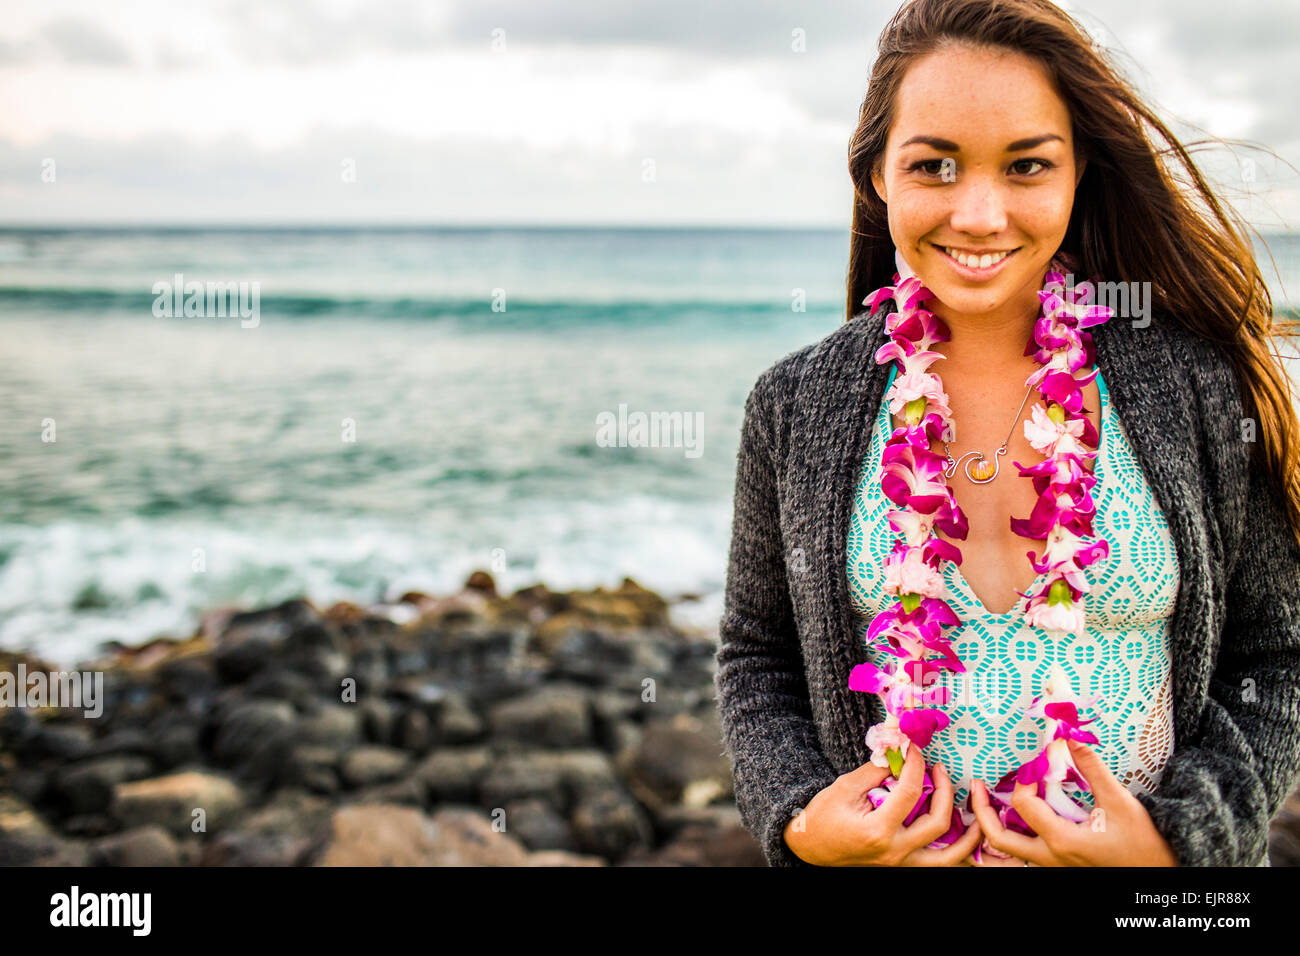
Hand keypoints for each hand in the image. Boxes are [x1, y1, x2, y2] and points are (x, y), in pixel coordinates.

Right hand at [783, 744, 983, 865]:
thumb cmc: (822, 816)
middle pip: (938, 822)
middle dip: (946, 790)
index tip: (916, 748)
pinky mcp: (902, 866)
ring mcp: (900, 864)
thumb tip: (901, 751)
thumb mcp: (845, 787)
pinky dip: (954, 849)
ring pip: (948, 857)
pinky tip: (964, 833)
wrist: (809, 848)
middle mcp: (894, 851)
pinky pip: (937, 862)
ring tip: (978, 813)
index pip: (910, 792)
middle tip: (940, 768)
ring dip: (969, 835)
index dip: (917, 764)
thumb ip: (877, 770)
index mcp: (877, 831)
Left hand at [967, 738, 1178, 865]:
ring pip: (1005, 855)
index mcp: (1062, 841)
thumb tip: (1070, 735)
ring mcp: (1051, 866)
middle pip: (998, 839)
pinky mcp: (1056, 867)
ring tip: (985, 804)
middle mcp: (1049, 858)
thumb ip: (1091, 768)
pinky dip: (1007, 841)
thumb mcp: (1119, 802)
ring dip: (990, 830)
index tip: (1037, 764)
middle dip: (981, 811)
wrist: (1159, 874)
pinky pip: (1020, 858)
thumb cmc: (1143, 843)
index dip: (1026, 779)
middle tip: (976, 787)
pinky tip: (1009, 821)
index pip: (1024, 805)